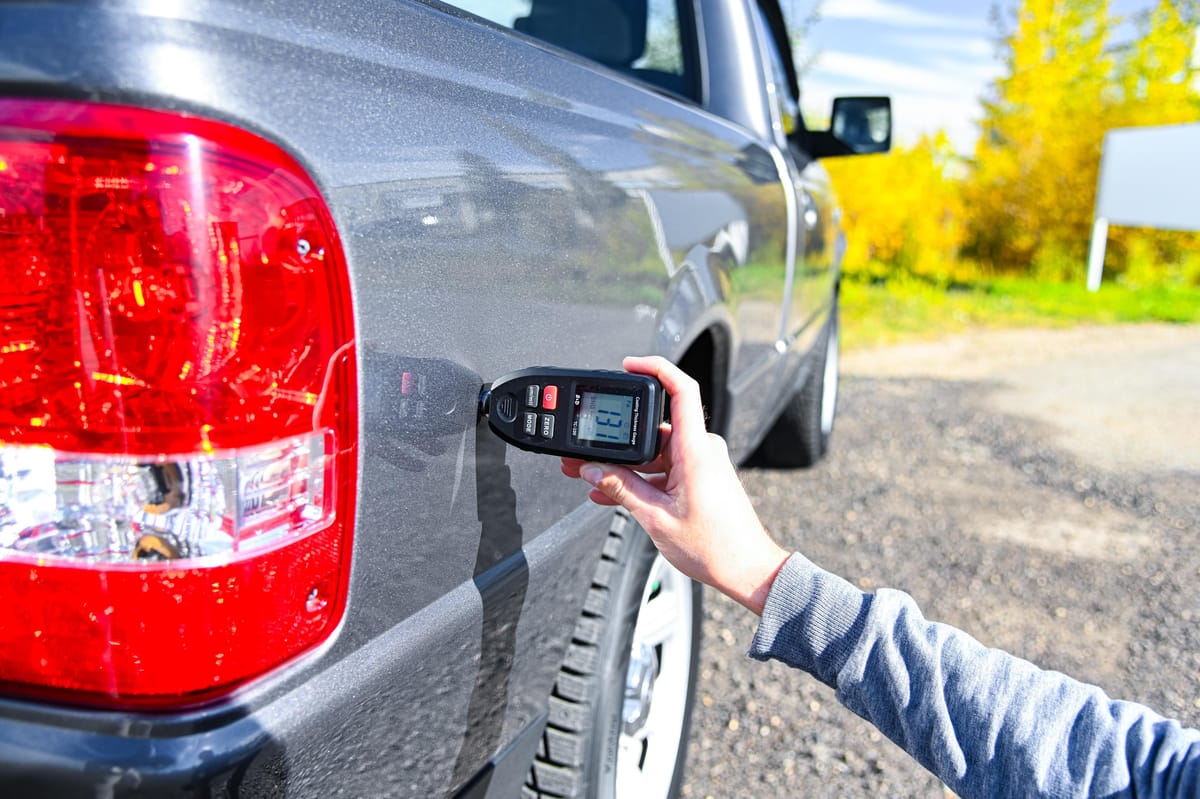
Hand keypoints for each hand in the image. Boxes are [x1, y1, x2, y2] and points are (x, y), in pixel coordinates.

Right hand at [562, 356, 789, 614]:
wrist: (747, 570)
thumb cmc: (717, 548)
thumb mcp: (656, 519)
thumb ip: (620, 489)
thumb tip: (592, 470)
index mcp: (695, 451)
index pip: (680, 389)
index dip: (655, 368)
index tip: (629, 365)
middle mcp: (701, 451)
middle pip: (653, 427)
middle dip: (617, 437)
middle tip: (586, 445)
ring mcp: (700, 464)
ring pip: (654, 452)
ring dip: (623, 463)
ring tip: (587, 473)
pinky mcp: (699, 479)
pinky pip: (662, 468)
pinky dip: (639, 477)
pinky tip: (610, 490)